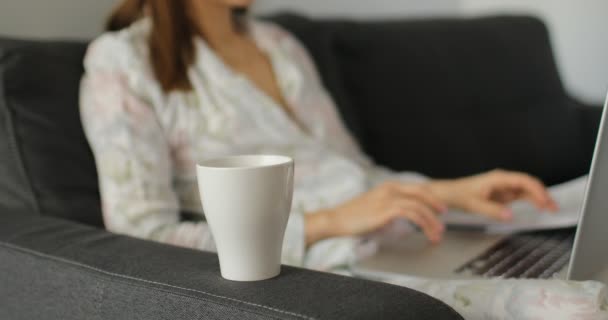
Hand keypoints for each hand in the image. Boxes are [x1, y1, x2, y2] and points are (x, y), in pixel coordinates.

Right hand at [305, 182, 447, 245]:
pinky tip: (425, 232)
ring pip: (419, 206)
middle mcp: (390, 189)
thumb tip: (401, 218)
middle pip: (421, 193)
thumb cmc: (353, 217)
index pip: (416, 188)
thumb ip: (389, 209)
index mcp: (388, 186)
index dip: (430, 198)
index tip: (439, 209)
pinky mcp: (386, 210)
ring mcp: (388, 198)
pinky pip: (411, 214)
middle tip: (444, 219)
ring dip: (431, 220)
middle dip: (435, 206)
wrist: (337, 219)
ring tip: (437, 233)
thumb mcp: (374, 208)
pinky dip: (422, 223)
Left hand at [428, 169, 558, 220]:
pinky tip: (539, 207)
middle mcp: (503, 180)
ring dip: (539, 198)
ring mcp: (503, 187)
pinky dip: (531, 201)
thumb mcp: (473, 204)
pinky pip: (520, 196)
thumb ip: (492, 210)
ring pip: (526, 190)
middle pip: (528, 184)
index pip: (523, 181)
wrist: (448, 194)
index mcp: (498, 178)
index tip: (544, 201)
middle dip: (542, 194)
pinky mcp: (502, 195)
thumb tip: (509, 215)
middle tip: (553, 207)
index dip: (536, 190)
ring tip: (551, 208)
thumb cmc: (458, 194)